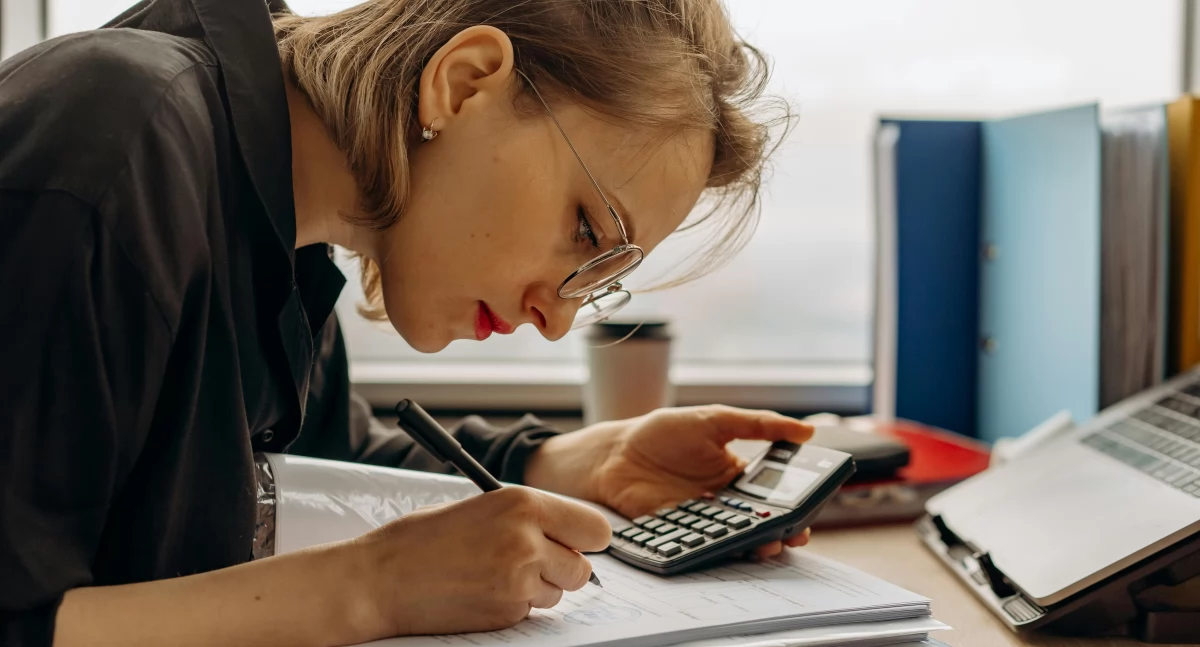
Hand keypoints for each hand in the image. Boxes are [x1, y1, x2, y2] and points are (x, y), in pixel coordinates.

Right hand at [350, 487, 609, 638]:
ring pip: (559, 594)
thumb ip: (527, 516)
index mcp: (523, 503)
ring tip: (496, 574)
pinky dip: (514, 605)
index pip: (595, 528)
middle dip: (564, 568)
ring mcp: (518, 581)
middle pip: (583, 569)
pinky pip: (530, 612)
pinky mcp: (506, 613)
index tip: (578, 543)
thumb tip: (565, 533)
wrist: (380, 579)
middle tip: (535, 562)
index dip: (588, 540)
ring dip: (539, 588)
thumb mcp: (482, 506)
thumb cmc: (422, 538)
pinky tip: (482, 591)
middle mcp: (528, 540)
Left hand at [525, 405, 813, 560]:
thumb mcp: (715, 419)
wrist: (615, 453)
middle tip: (795, 534)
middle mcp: (723, 502)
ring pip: (736, 538)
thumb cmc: (664, 432)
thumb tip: (807, 431)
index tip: (809, 511)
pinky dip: (719, 549)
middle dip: (780, 530)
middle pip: (759, 521)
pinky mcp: (680, 533)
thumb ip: (758, 425)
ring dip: (755, 544)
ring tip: (769, 544)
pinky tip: (730, 546)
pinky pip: (704, 545)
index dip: (793, 505)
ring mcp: (702, 520)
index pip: (774, 494)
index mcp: (737, 475)